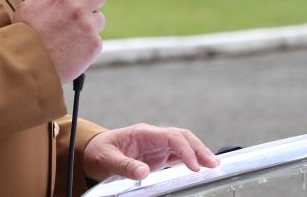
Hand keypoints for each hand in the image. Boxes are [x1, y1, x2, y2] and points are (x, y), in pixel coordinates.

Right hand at [13, 0, 105, 82]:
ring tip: (72, 34)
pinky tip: (72, 47)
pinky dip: (87, 43)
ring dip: (90, 23)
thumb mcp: (29, 6)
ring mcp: (88, 28)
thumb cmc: (24, 35)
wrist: (28, 66)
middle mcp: (79, 9)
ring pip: (100, 18)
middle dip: (92, 1)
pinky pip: (97, 39)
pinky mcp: (94, 46)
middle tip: (80, 11)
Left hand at [82, 123, 219, 181]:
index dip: (185, 150)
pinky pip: (178, 154)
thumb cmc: (99, 153)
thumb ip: (125, 166)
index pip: (171, 137)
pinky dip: (191, 159)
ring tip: (214, 165)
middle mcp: (152, 137)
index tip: (195, 166)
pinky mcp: (157, 155)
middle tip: (213, 164)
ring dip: (198, 153)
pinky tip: (201, 166)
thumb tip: (143, 172)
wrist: (92, 152)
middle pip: (182, 137)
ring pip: (183, 144)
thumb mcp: (108, 160)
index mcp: (142, 133)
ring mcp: (156, 145)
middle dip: (199, 148)